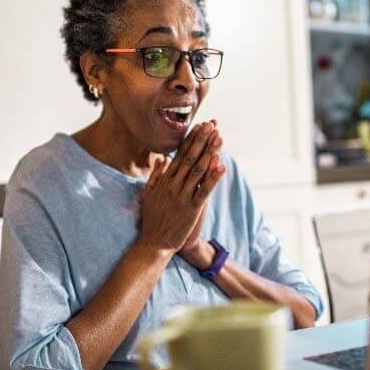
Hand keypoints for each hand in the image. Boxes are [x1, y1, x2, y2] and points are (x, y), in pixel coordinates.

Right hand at [137, 121, 224, 252]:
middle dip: (201, 141)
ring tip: (218, 138)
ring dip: (209, 153)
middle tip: (211, 125)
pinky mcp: (191, 209)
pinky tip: (221, 166)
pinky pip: (204, 191)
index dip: (190, 140)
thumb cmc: (152, 220)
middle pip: (189, 159)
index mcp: (164, 181)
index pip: (179, 155)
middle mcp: (173, 186)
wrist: (154, 243)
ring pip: (198, 171)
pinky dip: (213, 178)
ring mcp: (182, 197)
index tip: (199, 127)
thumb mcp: (148, 194)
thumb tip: (162, 159)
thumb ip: (155, 176)